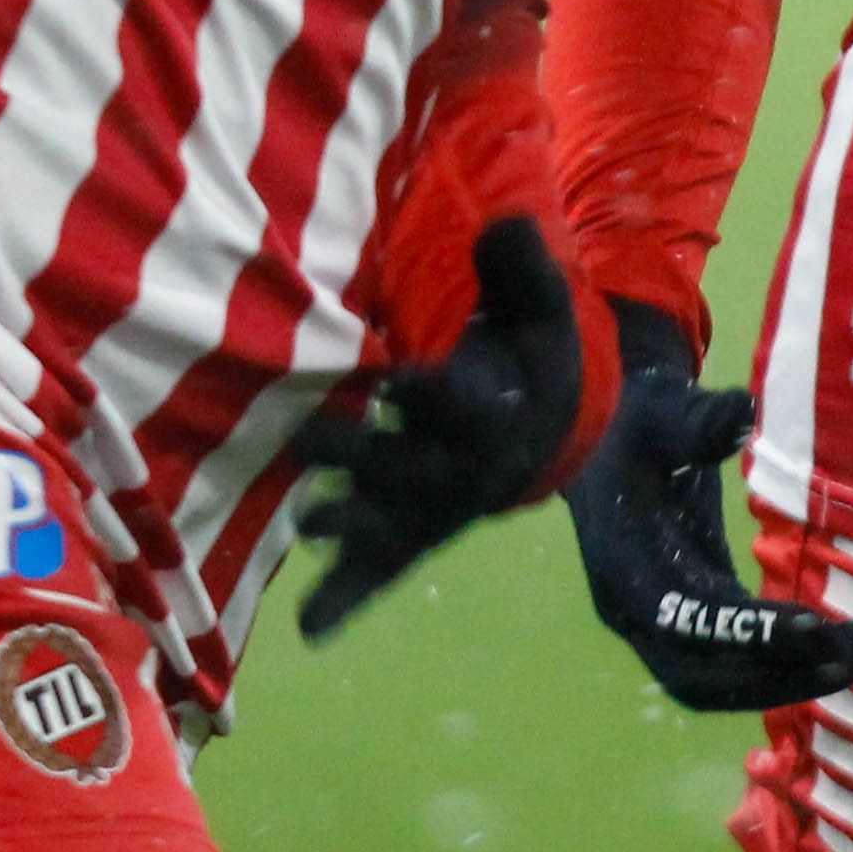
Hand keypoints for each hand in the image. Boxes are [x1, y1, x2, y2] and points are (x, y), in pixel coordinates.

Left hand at [294, 216, 584, 640]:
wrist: (545, 425)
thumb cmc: (529, 351)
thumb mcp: (537, 303)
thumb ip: (520, 264)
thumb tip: (509, 221)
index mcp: (494, 412)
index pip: (461, 404)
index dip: (429, 394)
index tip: (395, 379)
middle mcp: (462, 469)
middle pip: (413, 469)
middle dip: (364, 460)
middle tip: (308, 441)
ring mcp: (430, 507)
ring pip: (390, 522)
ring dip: (350, 526)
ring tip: (307, 524)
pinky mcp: (408, 531)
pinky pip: (379, 569)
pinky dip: (347, 599)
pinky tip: (310, 631)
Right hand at [564, 304, 852, 712]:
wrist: (610, 440)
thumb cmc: (639, 421)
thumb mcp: (663, 410)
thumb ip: (698, 419)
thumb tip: (741, 410)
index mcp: (621, 562)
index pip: (681, 617)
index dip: (744, 633)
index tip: (817, 628)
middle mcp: (634, 611)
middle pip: (705, 674)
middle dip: (788, 671)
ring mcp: (658, 625)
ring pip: (722, 682)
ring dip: (799, 678)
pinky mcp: (690, 621)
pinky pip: (735, 665)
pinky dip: (789, 665)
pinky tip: (850, 649)